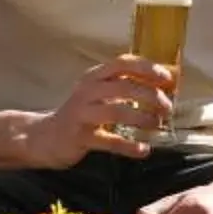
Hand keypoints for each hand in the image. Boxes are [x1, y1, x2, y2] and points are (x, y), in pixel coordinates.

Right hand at [21, 56, 176, 168]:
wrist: (45, 136)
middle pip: (125, 87)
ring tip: (157, 125)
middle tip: (167, 107)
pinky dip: (129, 146)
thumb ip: (126, 87)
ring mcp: (82, 113)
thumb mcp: (99, 94)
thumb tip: (166, 83)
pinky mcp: (80, 137)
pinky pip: (109, 141)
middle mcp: (87, 91)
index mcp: (94, 77)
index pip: (122, 63)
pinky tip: (144, 150)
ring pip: (118, 111)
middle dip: (151, 96)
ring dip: (143, 118)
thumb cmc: (82, 113)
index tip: (167, 78)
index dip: (147, 68)